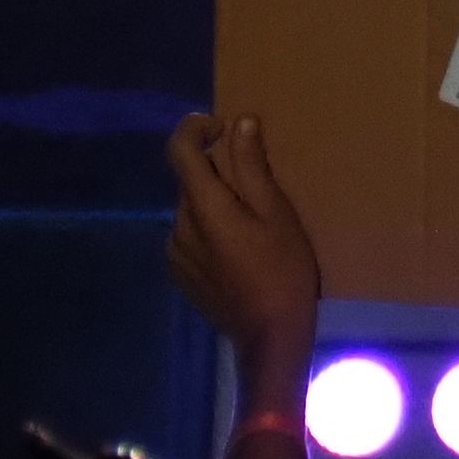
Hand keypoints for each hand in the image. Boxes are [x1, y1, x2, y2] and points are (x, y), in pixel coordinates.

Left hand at [165, 107, 324, 363]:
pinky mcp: (180, 274)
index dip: (196, 128)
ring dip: (213, 203)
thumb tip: (240, 122)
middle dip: (217, 171)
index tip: (222, 127)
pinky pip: (189, 236)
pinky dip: (209, 230)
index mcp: (202, 205)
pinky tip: (238, 250)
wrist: (269, 337)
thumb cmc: (283, 270)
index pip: (179, 149)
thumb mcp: (276, 213)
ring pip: (190, 210)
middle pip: (190, 181)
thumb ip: (253, 166)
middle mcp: (178, 225)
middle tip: (257, 185)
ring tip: (251, 223)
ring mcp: (175, 253)